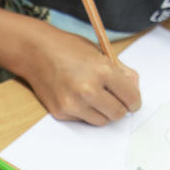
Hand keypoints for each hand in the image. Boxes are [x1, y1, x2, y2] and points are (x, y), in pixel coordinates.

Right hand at [21, 27, 141, 124]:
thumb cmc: (68, 49)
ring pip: (102, 121)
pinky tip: (76, 96)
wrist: (35, 52)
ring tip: (94, 97)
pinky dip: (85, 111)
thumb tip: (134, 89)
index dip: (134, 101)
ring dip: (102, 112)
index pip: (131, 98)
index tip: (132, 102)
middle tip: (115, 100)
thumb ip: (121, 72)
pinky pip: (83, 119)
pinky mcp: (61, 112)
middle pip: (118, 114)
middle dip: (120, 108)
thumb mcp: (100, 53)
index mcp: (103, 71)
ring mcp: (73, 104)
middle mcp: (88, 90)